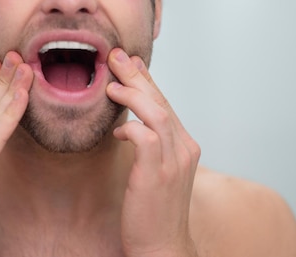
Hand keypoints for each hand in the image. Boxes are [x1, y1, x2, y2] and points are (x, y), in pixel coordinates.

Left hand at [106, 48, 200, 256]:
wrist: (162, 246)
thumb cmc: (154, 209)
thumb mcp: (156, 171)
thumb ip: (150, 145)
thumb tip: (129, 125)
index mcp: (185, 145)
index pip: (165, 103)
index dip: (146, 80)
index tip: (129, 62)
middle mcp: (184, 148)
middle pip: (161, 101)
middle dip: (137, 76)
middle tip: (116, 57)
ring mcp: (174, 161)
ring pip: (155, 113)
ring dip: (132, 94)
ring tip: (111, 83)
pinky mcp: (158, 173)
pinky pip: (145, 138)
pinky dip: (130, 127)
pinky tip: (117, 130)